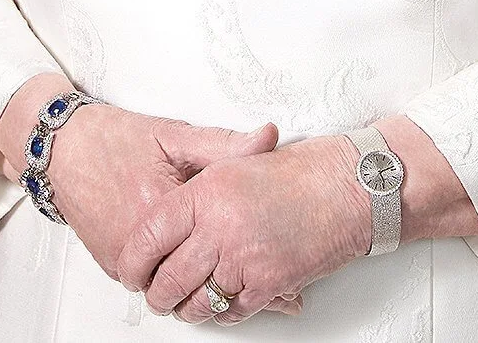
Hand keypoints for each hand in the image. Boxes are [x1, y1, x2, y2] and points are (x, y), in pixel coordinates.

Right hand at [0, 73, 278, 277]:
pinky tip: (192, 267)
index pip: (218, 248)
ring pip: (174, 287)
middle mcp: (140, 242)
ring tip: (232, 281)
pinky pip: (152, 282)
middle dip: (232, 287)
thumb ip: (225, 143)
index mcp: (163, 209)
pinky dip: (174, 278)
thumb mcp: (175, 136)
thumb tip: (269, 137)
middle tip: (268, 296)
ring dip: (201, 285)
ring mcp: (123, 258)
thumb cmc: (117, 139)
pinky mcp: (112, 262)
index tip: (280, 285)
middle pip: (197, 278)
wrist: (62, 148)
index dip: (251, 263)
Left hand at [116, 116, 477, 325]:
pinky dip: (221, 312)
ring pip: (198, 302)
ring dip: (186, 309)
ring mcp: (245, 259)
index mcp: (205, 194)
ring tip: (182, 304)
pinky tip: (218, 305)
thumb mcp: (234, 165)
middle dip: (156, 295)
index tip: (130, 270)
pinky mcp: (270, 284)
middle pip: (169, 279)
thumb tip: (164, 219)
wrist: (347, 187)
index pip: (149, 235)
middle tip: (155, 295)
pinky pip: (232, 311)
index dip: (133, 260)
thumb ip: (196, 190)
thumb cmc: (295, 173)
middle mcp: (220, 229)